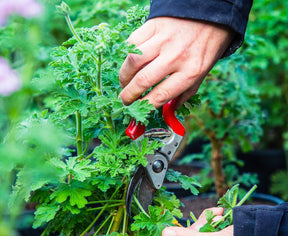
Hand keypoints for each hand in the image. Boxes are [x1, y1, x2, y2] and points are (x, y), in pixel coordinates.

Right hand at [119, 17, 233, 107]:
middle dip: (128, 95)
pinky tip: (130, 63)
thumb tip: (168, 110)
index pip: (160, 95)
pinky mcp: (154, 25)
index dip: (144, 106)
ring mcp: (163, 39)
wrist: (211, 14)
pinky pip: (132, 43)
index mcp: (190, 72)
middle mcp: (176, 56)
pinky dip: (127, 56)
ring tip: (124, 83)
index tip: (136, 109)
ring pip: (133, 61)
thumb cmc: (206, 47)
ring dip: (124, 76)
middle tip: (124, 100)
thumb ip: (185, 93)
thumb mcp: (202, 74)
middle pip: (143, 81)